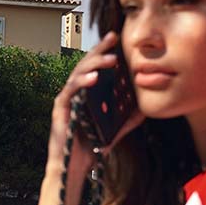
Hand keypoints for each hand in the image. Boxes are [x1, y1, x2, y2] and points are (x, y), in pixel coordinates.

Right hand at [48, 32, 141, 175]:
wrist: (76, 166)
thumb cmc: (91, 146)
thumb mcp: (116, 129)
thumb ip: (128, 118)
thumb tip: (145, 106)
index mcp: (86, 93)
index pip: (95, 67)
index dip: (104, 51)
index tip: (116, 38)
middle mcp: (74, 92)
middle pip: (85, 64)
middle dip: (99, 50)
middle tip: (113, 39)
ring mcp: (66, 99)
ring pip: (78, 74)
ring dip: (94, 64)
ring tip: (111, 60)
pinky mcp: (60, 108)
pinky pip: (71, 91)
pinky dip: (82, 82)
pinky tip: (95, 78)